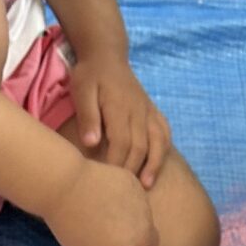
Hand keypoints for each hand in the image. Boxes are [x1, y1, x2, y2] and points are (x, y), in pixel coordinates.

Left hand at [49, 157, 181, 245]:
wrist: (65, 184)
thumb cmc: (71, 227)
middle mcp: (144, 230)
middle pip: (152, 243)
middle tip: (112, 240)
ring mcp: (142, 204)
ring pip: (144, 219)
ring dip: (130, 222)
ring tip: (101, 214)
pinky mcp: (135, 184)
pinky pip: (135, 199)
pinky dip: (124, 202)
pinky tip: (102, 197)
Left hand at [67, 51, 169, 187]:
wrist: (106, 54)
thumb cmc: (89, 74)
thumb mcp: (82, 90)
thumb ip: (88, 116)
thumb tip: (92, 143)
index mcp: (120, 108)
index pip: (121, 143)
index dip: (116, 164)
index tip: (108, 182)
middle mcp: (138, 111)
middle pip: (140, 147)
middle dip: (132, 171)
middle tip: (123, 192)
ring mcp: (148, 111)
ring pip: (157, 142)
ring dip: (153, 165)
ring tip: (146, 186)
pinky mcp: (152, 110)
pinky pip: (164, 132)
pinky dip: (163, 150)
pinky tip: (157, 165)